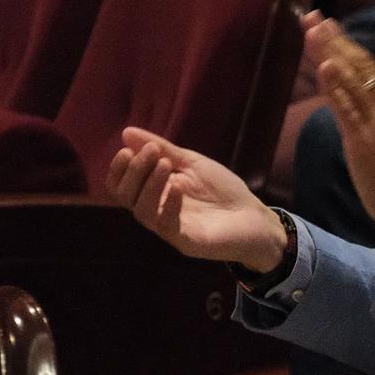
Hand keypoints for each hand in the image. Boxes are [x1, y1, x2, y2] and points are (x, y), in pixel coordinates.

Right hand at [107, 128, 286, 270]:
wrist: (254, 216)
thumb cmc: (222, 190)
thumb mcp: (192, 162)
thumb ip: (163, 149)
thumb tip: (127, 132)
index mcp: (154, 193)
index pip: (121, 185)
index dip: (119, 169)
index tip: (127, 149)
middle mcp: (155, 212)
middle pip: (126, 196)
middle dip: (135, 171)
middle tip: (153, 151)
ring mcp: (169, 228)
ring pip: (142, 211)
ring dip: (150, 184)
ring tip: (165, 163)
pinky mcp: (186, 242)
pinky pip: (166, 226)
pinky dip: (168, 205)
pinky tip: (177, 187)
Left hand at [306, 14, 374, 229]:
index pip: (367, 63)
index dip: (346, 41)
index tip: (326, 21)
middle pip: (357, 65)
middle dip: (333, 40)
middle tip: (312, 16)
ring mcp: (374, 120)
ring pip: (351, 80)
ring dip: (332, 53)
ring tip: (315, 31)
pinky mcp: (363, 138)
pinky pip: (348, 108)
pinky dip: (337, 87)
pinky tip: (326, 67)